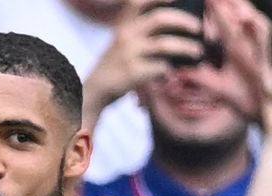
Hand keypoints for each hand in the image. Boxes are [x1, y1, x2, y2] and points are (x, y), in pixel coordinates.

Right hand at [85, 0, 202, 113]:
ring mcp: (129, 54)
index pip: (138, 2)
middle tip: (198, 28)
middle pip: (160, 18)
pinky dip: (171, 68)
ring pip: (165, 44)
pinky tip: (173, 71)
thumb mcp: (123, 43)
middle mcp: (126, 36)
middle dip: (184, 21)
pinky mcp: (133, 72)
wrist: (95, 90)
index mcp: (124, 26)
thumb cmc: (117, 65)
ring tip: (197, 51)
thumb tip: (183, 30)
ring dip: (186, 47)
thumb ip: (145, 33)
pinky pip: (161, 66)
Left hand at [207, 0, 271, 127]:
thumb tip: (179, 74)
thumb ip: (200, 78)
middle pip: (238, 18)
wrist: (264, 111)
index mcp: (236, 49)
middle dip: (226, 4)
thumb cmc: (245, 99)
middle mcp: (248, 45)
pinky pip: (262, 37)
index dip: (215, 12)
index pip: (224, 26)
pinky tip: (243, 18)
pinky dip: (254, 26)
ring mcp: (258, 49)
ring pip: (251, 22)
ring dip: (238, 9)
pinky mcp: (265, 56)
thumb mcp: (217, 87)